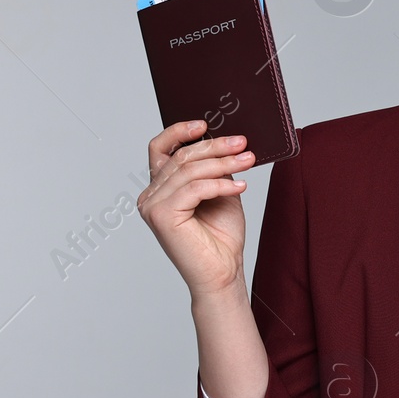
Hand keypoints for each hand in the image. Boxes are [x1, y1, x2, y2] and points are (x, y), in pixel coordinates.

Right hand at [138, 120, 254, 297]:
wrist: (223, 272)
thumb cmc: (221, 238)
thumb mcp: (220, 192)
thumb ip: (214, 169)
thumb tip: (224, 140)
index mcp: (160, 188)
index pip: (160, 149)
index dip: (179, 132)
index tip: (205, 125)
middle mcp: (150, 196)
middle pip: (181, 157)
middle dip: (215, 147)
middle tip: (242, 143)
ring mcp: (152, 206)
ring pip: (189, 170)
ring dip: (223, 163)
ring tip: (248, 160)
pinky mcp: (161, 216)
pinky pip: (195, 189)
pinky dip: (220, 184)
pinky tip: (240, 186)